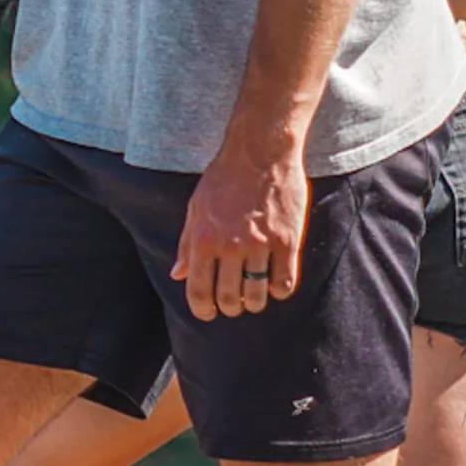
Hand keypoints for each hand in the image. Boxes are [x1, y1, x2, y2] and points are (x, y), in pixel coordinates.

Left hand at [172, 140, 306, 321]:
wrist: (260, 152)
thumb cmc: (224, 178)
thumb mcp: (195, 208)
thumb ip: (187, 244)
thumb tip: (177, 275)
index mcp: (204, 239)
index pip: (199, 291)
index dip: (203, 310)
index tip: (208, 314)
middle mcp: (231, 246)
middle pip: (229, 298)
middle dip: (230, 307)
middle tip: (233, 304)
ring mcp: (261, 244)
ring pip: (257, 294)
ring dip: (254, 303)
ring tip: (253, 298)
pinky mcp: (288, 241)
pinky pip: (284, 282)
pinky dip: (278, 291)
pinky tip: (274, 286)